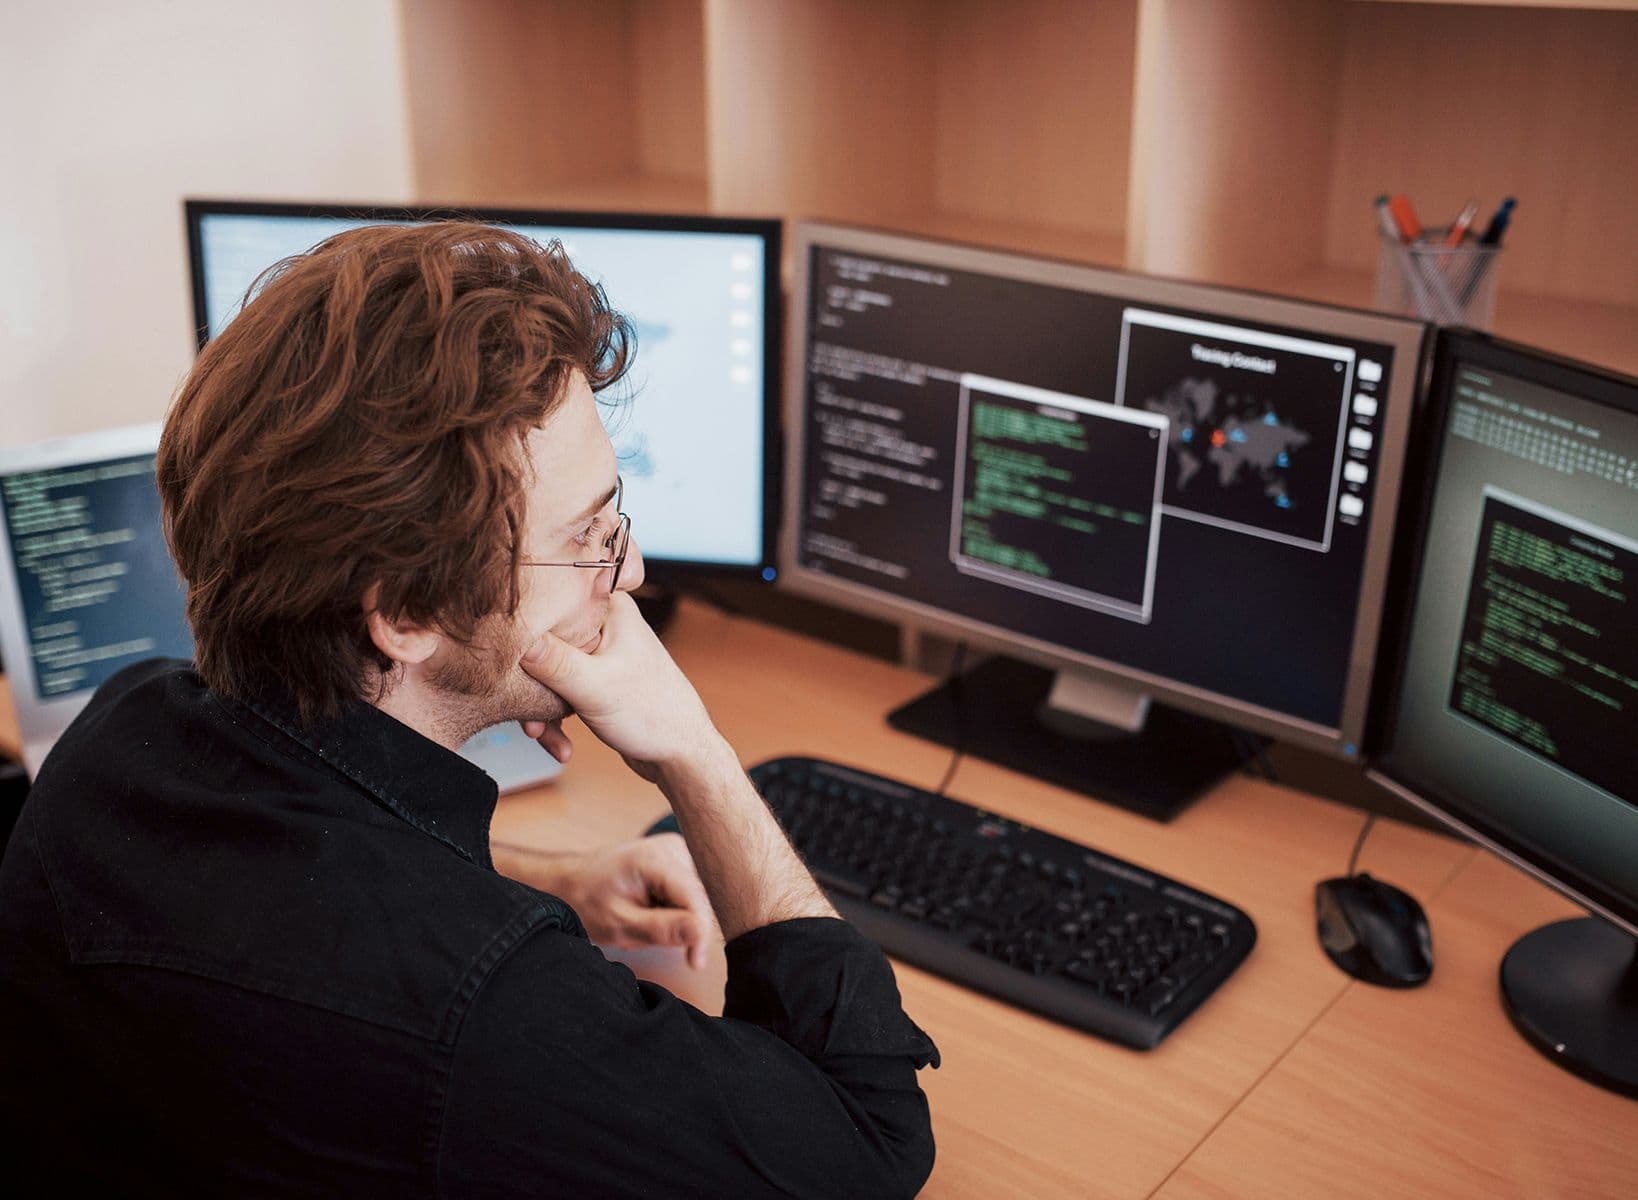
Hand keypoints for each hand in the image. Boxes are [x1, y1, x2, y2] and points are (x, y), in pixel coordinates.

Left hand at [493, 834, 715, 969]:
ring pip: (699, 897)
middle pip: (701, 897)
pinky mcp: (679, 858)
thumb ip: (662, 929)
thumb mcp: (620, 924)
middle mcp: (673, 847)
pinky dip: (676, 908)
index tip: (696, 963)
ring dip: (680, 917)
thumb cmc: (588, 900)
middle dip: (686, 924)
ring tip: (646, 917)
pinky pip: (691, 892)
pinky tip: (653, 908)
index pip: (695, 898)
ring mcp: (678, 849)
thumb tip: (700, 933)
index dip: (700, 934)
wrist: (572, 881)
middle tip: (651, 933)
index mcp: (655, 858)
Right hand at [518, 592, 719, 780]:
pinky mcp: (594, 677)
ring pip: (547, 670)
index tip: (502, 657)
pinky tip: (561, 745)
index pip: (549, 603)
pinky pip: (559, 690)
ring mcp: (599, 652)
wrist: (680, 754)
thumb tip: (514, 638)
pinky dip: (554, 718)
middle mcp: (603, 623)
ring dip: (541, 708)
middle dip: (530, 684)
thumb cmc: (655, 715)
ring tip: (544, 736)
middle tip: (529, 717)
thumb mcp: (596, 687)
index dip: (522, 629)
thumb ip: (554, 661)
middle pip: (542, 641)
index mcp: (609, 607)